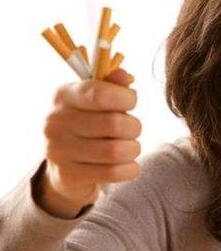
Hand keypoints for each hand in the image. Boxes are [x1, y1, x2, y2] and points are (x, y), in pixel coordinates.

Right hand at [39, 69, 140, 217]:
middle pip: (115, 124)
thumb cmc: (89, 123)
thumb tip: (123, 75)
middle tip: (132, 129)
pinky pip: (114, 172)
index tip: (131, 102)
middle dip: (134, 127)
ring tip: (130, 147)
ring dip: (133, 149)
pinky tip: (127, 164)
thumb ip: (112, 86)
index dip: (126, 98)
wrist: (65, 165)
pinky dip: (129, 168)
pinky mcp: (68, 175)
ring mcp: (59, 150)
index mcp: (64, 96)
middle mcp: (56, 121)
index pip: (100, 94)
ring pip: (117, 150)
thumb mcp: (97, 100)